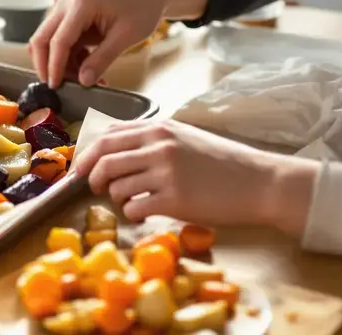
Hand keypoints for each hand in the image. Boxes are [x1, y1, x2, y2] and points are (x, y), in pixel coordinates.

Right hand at [28, 0, 207, 86]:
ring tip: (86, 80)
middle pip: (41, 39)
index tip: (55, 87)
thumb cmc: (142, 5)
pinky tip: (88, 68)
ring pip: (48, 41)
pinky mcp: (70, 15)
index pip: (58, 41)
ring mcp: (66, 8)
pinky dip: (69, 57)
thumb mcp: (126, 36)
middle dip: (47, 66)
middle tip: (59, 87)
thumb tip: (83, 81)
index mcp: (80, 4)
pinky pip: (61, 40)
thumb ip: (102, 59)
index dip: (54, 67)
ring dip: (61, 63)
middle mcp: (66, 3)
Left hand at [75, 120, 316, 235]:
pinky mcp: (174, 200)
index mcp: (159, 128)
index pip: (107, 135)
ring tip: (127, 199)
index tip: (82, 165)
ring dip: (114, 196)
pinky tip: (142, 212)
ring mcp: (165, 173)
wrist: (259, 182)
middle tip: (92, 187)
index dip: (88, 153)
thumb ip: (151, 138)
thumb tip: (114, 147)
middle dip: (91, 175)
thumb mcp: (184, 136)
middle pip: (104, 159)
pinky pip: (134, 208)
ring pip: (116, 186)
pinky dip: (131, 213)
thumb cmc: (223, 161)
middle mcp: (158, 146)